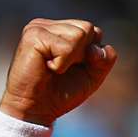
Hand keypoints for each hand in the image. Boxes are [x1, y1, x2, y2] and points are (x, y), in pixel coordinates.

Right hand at [0, 18, 117, 125]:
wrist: (36, 111)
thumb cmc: (60, 94)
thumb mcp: (91, 76)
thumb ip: (104, 59)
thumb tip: (102, 48)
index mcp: (60, 30)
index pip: (92, 30)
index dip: (91, 54)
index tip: (71, 69)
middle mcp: (48, 25)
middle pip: (87, 28)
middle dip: (82, 55)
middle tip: (61, 69)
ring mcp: (38, 27)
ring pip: (79, 35)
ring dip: (71, 60)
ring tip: (53, 69)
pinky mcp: (32, 36)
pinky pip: (65, 47)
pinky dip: (61, 64)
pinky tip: (46, 68)